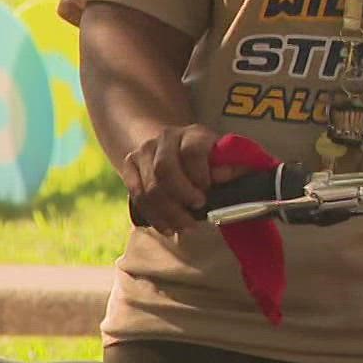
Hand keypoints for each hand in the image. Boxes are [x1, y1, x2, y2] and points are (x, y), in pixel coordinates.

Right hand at [121, 124, 247, 236]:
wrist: (174, 147)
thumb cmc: (207, 161)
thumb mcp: (224, 160)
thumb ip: (232, 167)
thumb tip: (226, 175)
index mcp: (193, 134)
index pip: (192, 151)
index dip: (199, 175)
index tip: (207, 194)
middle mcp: (166, 137)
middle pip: (164, 169)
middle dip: (180, 196)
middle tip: (195, 214)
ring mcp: (145, 150)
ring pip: (149, 187)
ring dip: (168, 213)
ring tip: (184, 227)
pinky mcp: (130, 164)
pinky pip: (137, 195)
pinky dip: (153, 216)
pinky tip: (167, 227)